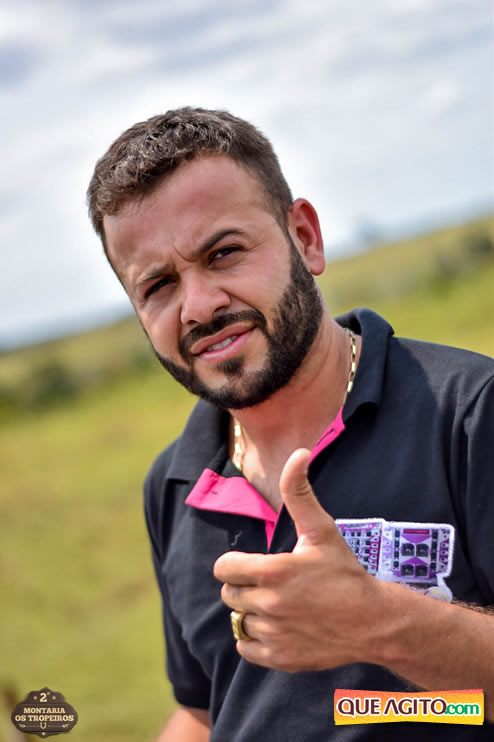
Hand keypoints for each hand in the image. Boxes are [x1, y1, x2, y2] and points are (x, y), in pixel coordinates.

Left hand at [214, 449, 383, 671]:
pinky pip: (246, 648)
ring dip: (252, 613)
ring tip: (278, 606)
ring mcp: (272, 635)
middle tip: (270, 584)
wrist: (373, 622)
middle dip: (244, 586)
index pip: (223, 568)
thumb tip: (299, 453)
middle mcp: (267, 604)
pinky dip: (255, 640)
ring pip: (239, 621)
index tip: (254, 565)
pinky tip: (277, 627)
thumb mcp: (322, 530)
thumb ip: (300, 491)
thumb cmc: (346, 573)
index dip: (235, 564)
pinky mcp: (278, 658)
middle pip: (229, 595)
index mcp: (272, 571)